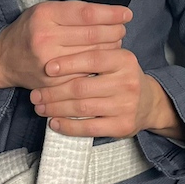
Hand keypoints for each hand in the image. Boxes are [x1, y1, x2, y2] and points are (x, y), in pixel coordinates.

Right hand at [0, 0, 131, 102]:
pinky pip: (85, 74)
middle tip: (122, 28)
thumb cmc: (29, 30)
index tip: (126, 14)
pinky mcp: (52, 82)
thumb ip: (71, 10)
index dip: (110, 14)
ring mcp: (49, 62)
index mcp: (45, 15)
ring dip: (110, 48)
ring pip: (92, 56)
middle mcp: (46, 38)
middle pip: (92, 35)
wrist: (4, 58)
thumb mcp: (44, 10)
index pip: (87, 13)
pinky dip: (98, 67)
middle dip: (114, 31)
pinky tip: (104, 60)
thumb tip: (107, 13)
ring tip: (116, 42)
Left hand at [29, 48, 184, 139]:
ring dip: (56, 108)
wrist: (149, 103)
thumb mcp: (114, 60)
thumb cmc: (121, 77)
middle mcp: (127, 82)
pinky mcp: (122, 126)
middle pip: (82, 87)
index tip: (47, 68)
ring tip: (40, 107)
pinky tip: (54, 122)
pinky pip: (89, 127)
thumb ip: (90, 56)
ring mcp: (126, 105)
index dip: (68, 63)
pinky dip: (68, 126)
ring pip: (82, 108)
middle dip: (54, 91)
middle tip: (35, 94)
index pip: (92, 59)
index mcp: (124, 60)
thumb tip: (51, 60)